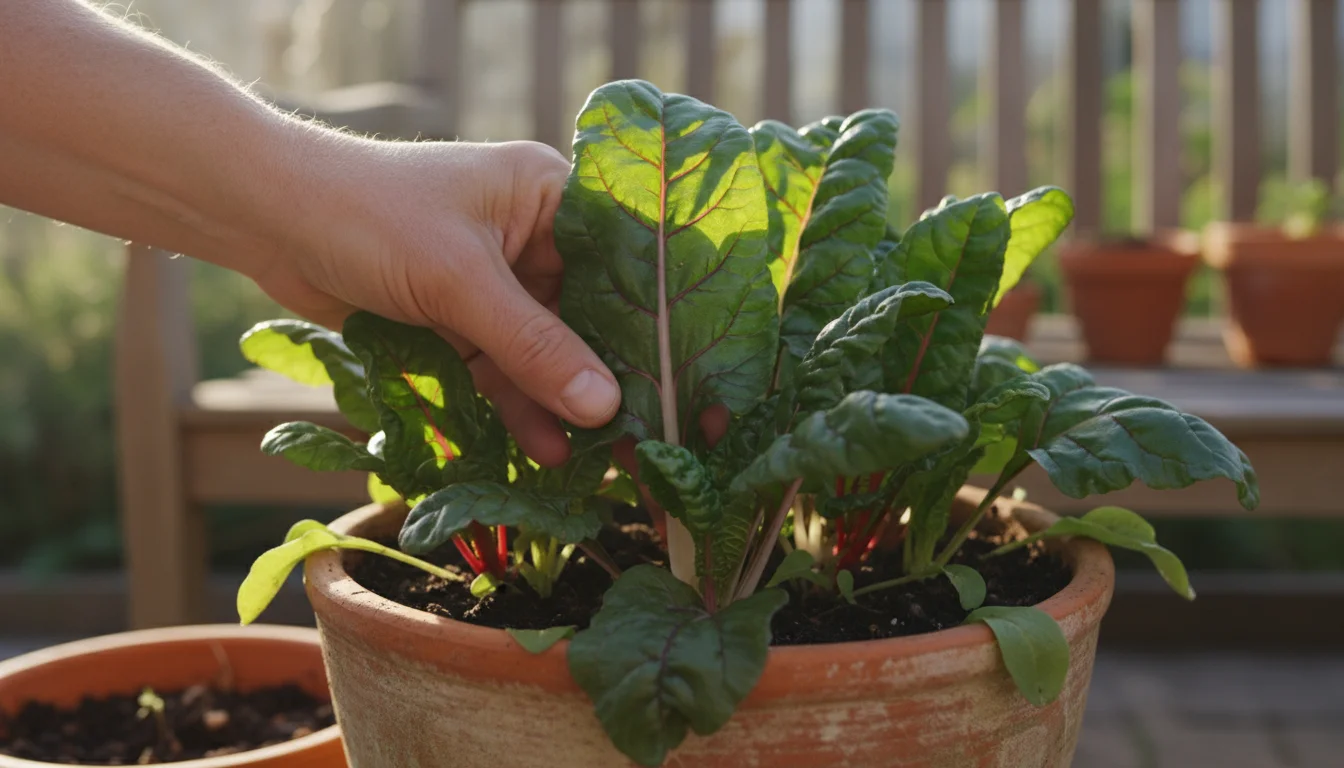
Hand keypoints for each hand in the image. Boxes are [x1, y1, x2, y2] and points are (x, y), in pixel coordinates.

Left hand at [250, 137, 620, 466]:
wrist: (267, 220)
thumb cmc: (370, 215)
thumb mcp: (460, 281)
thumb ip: (533, 347)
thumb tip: (604, 408)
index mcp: (550, 197)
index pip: (623, 267)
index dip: (654, 328)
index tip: (684, 385)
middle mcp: (534, 238)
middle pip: (589, 320)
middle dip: (607, 382)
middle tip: (640, 443)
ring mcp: (497, 284)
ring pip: (545, 355)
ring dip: (561, 406)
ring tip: (592, 464)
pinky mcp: (462, 321)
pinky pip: (503, 372)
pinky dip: (517, 409)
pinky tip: (543, 451)